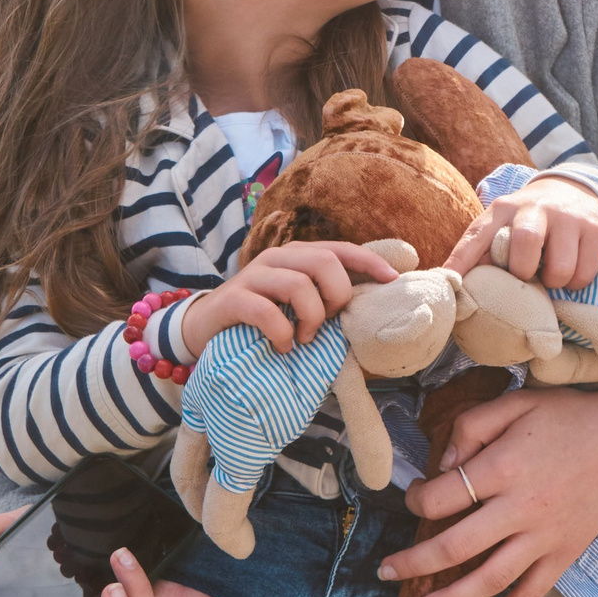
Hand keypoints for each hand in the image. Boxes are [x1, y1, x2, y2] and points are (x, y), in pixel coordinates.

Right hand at [183, 240, 399, 353]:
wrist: (204, 330)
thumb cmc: (261, 320)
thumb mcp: (296, 306)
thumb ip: (324, 300)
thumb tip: (367, 310)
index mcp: (297, 257)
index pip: (340, 249)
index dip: (369, 261)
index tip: (393, 280)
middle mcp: (277, 259)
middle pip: (325, 262)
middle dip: (337, 295)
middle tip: (328, 322)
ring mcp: (253, 276)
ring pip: (298, 284)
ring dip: (311, 318)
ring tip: (304, 338)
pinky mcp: (232, 299)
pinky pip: (265, 311)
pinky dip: (281, 334)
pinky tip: (283, 347)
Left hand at [379, 386, 597, 596]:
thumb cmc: (570, 415)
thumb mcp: (517, 403)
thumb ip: (472, 427)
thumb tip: (442, 465)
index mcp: (504, 467)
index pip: (442, 497)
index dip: (416, 500)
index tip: (414, 496)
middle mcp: (521, 509)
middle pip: (454, 548)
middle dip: (413, 564)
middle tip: (385, 572)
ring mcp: (545, 537)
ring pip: (488, 581)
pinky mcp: (564, 554)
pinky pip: (530, 595)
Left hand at [443, 175, 597, 289]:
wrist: (573, 188)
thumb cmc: (529, 218)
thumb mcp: (504, 223)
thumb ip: (485, 249)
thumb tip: (458, 286)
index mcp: (503, 209)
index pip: (477, 236)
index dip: (461, 262)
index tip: (448, 283)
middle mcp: (534, 208)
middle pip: (524, 245)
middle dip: (523, 272)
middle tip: (526, 278)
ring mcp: (567, 217)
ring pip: (560, 267)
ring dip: (554, 283)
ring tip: (550, 276)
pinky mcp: (594, 228)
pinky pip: (585, 271)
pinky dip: (576, 282)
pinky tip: (571, 272)